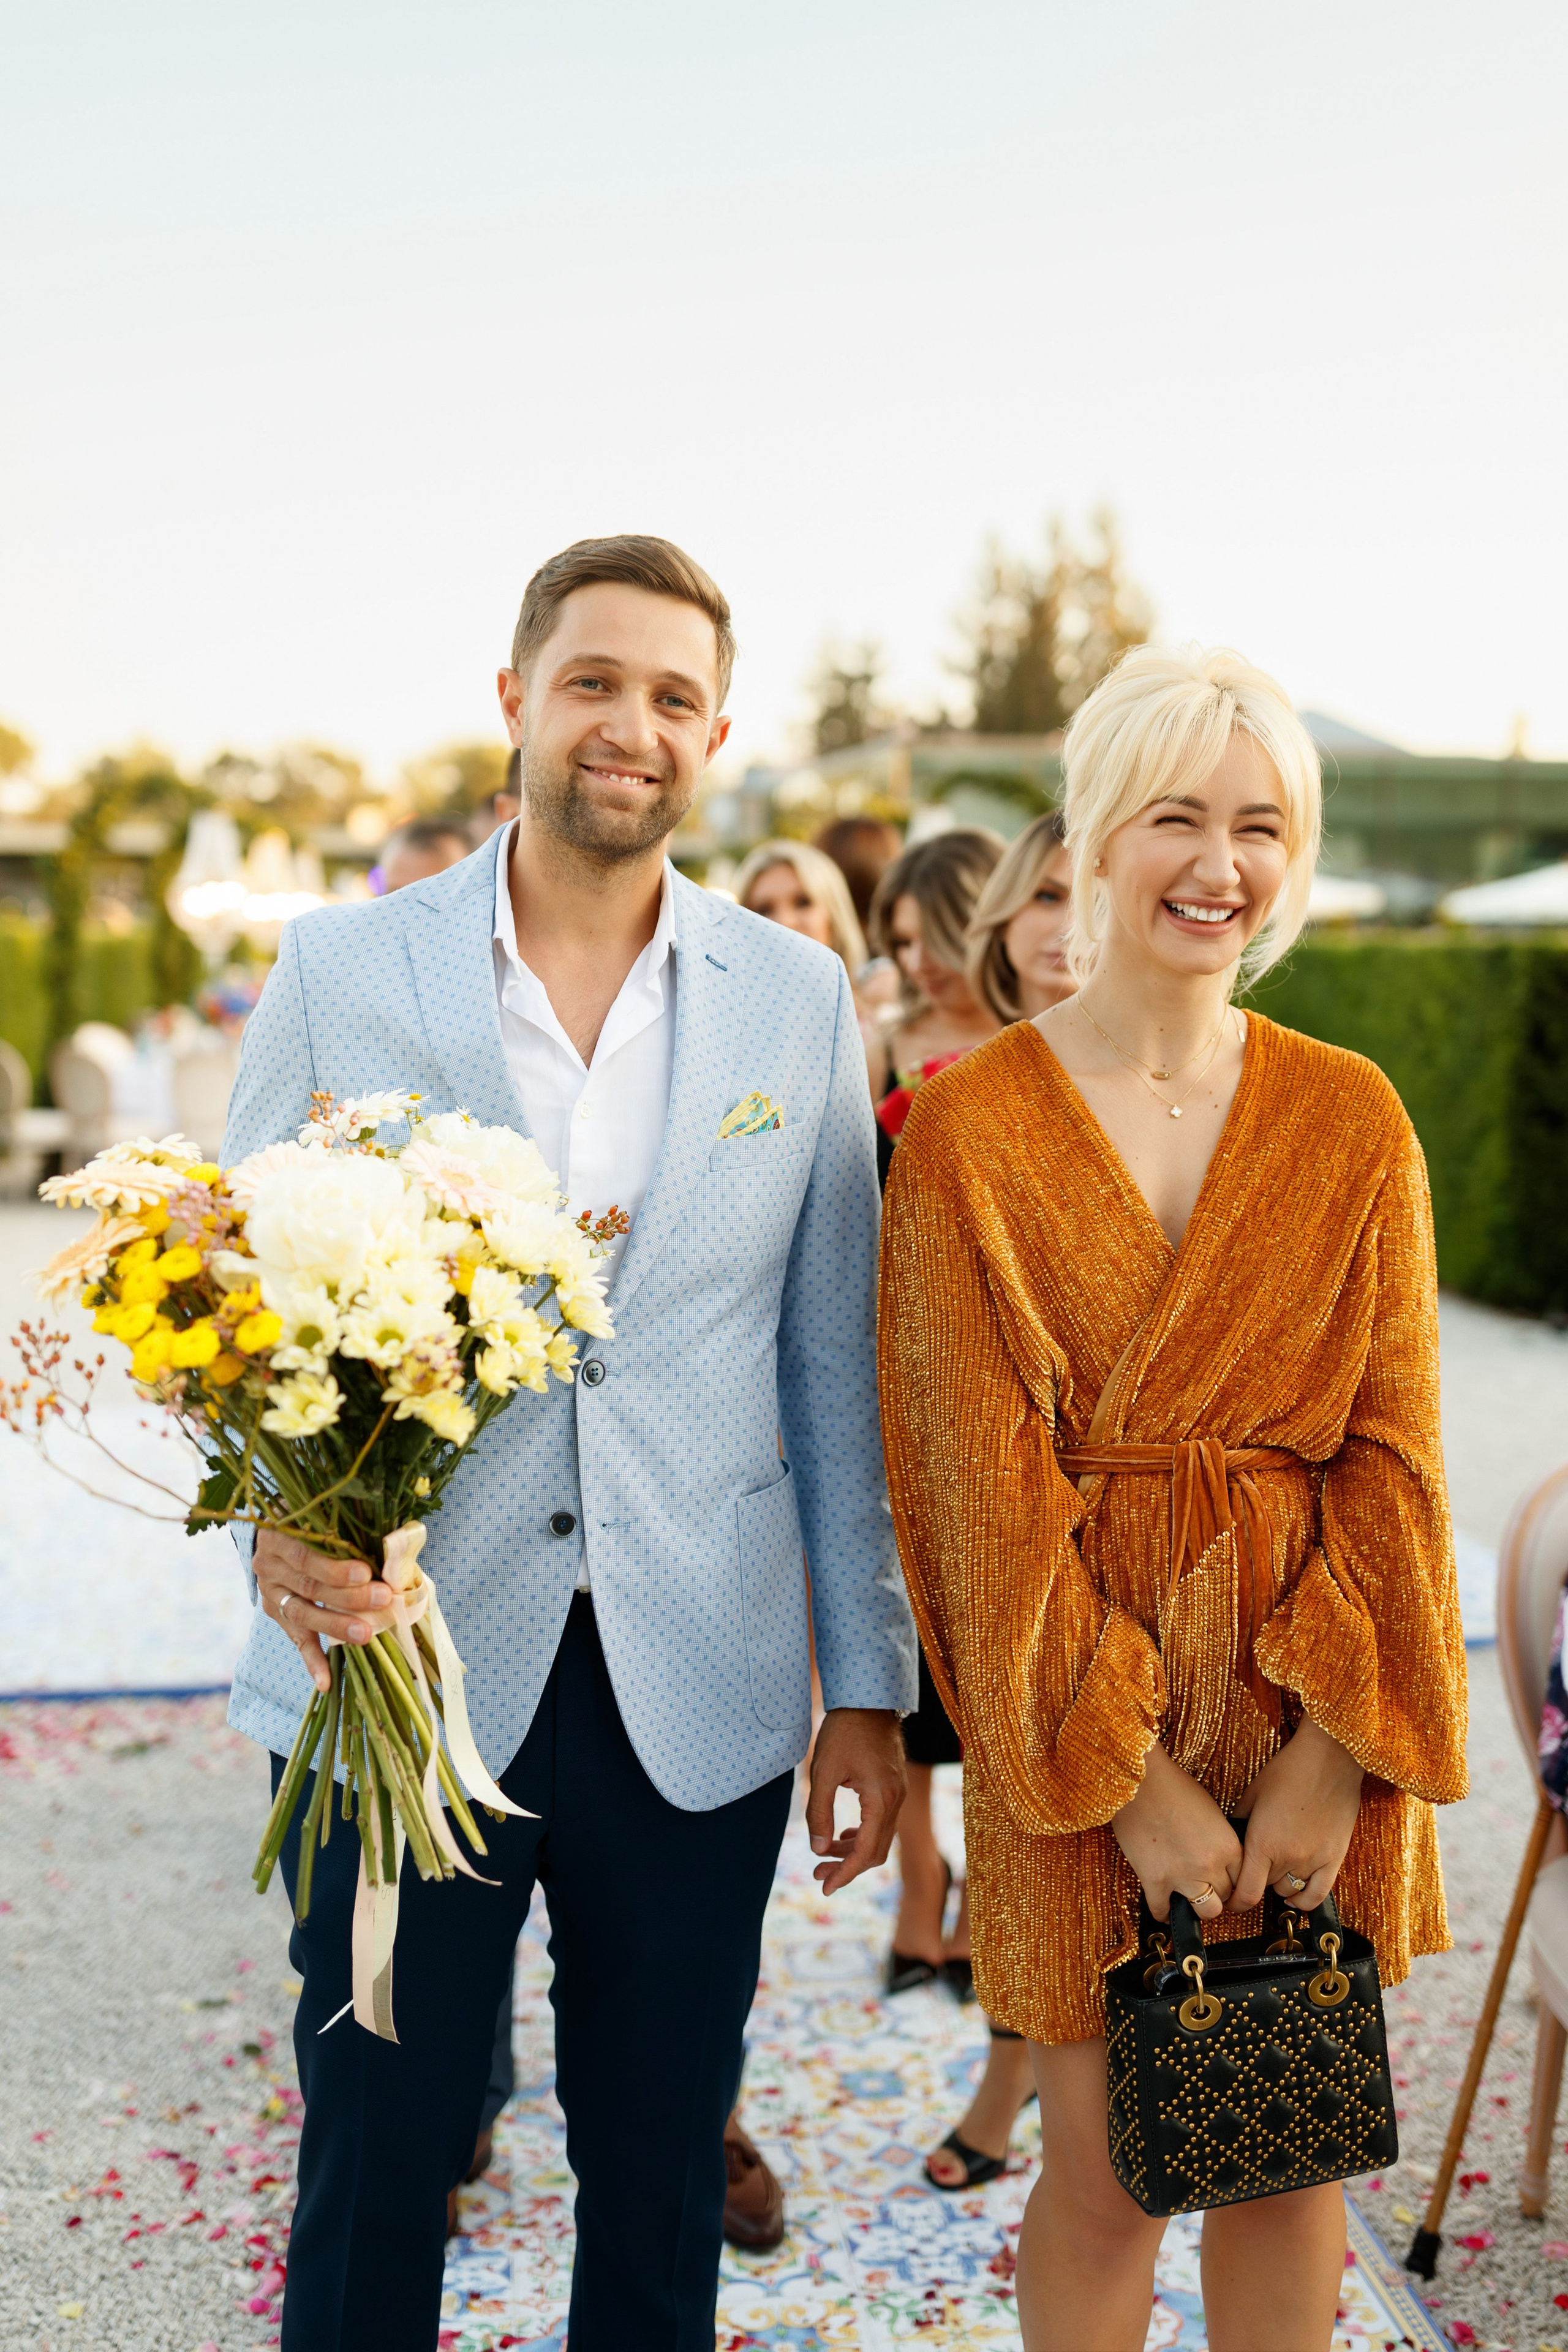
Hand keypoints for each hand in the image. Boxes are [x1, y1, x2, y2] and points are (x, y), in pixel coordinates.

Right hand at [254, 1527, 396, 1694]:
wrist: (275, 1531)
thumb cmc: (312, 1521)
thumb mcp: (323, 1516)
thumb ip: (348, 1526)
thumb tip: (395, 1541)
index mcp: (277, 1535)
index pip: (305, 1554)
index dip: (335, 1566)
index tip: (366, 1572)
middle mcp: (268, 1565)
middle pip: (308, 1585)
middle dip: (347, 1595)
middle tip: (381, 1599)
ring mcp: (270, 1591)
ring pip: (302, 1613)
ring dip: (335, 1625)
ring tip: (365, 1634)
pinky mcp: (275, 1613)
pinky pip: (295, 1639)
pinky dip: (312, 1661)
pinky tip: (326, 1683)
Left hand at [805, 1708, 905, 1894]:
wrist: (867, 1699)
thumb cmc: (843, 1731)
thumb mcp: (823, 1771)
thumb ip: (820, 1812)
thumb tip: (819, 1850)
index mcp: (881, 1799)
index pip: (866, 1852)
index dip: (846, 1874)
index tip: (825, 1888)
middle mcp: (896, 1800)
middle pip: (876, 1851)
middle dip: (847, 1868)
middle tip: (818, 1876)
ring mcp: (898, 1793)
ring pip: (879, 1838)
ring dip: (853, 1852)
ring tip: (824, 1858)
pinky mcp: (894, 1786)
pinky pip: (882, 1823)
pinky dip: (863, 1835)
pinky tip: (844, 1837)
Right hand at [1111, 1743, 1241, 1924]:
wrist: (1139, 1780)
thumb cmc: (1172, 1786)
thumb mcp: (1210, 1810)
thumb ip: (1219, 1839)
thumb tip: (1217, 1855)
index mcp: (1228, 1846)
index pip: (1243, 1880)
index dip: (1232, 1881)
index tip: (1225, 1881)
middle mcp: (1210, 1865)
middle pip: (1225, 1897)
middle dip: (1216, 1892)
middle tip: (1205, 1886)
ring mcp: (1182, 1876)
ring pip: (1205, 1912)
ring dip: (1197, 1906)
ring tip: (1188, 1899)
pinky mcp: (1155, 1880)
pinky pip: (1162, 1910)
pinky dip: (1162, 1912)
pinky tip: (1162, 1907)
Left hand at [1229, 1718, 1363, 1912]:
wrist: (1328, 1758)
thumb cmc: (1287, 1770)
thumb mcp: (1251, 1795)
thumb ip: (1239, 1823)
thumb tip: (1230, 1843)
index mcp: (1262, 1842)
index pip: (1246, 1894)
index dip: (1236, 1903)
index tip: (1231, 1901)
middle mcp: (1288, 1857)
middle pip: (1265, 1888)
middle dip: (1256, 1881)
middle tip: (1253, 1869)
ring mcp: (1314, 1859)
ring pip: (1290, 1891)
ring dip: (1279, 1885)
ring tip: (1275, 1870)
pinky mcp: (1335, 1858)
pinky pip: (1319, 1894)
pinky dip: (1305, 1900)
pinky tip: (1296, 1895)